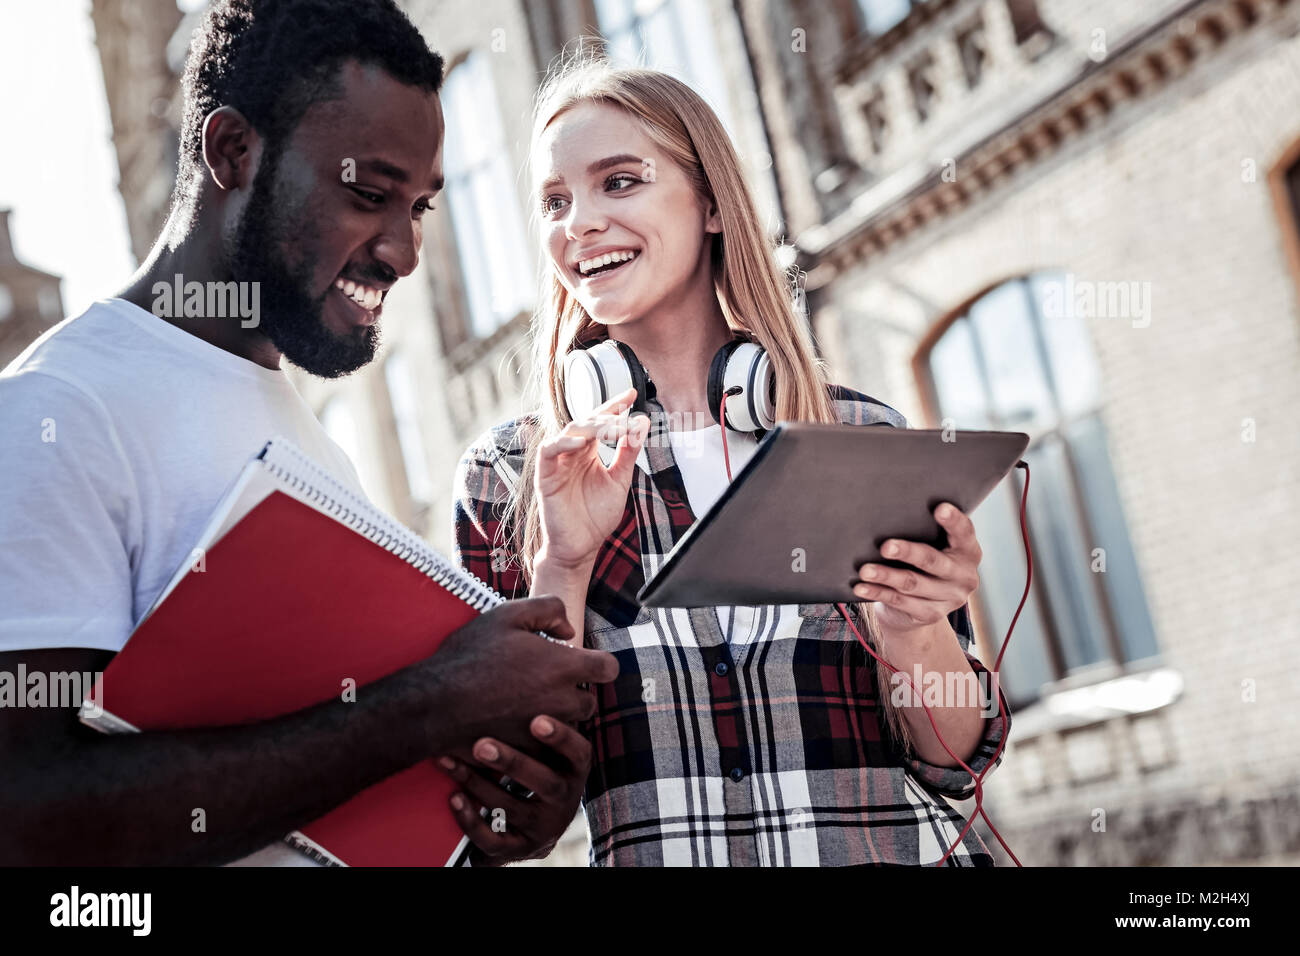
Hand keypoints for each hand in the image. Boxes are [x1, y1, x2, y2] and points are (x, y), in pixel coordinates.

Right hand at [428, 596, 617, 754]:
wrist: (436, 703)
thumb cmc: (470, 656)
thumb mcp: (507, 615)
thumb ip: (549, 610)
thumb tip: (569, 631)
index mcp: (563, 667)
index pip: (608, 668)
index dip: (598, 664)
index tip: (580, 663)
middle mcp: (562, 701)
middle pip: (589, 702)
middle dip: (573, 693)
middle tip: (542, 683)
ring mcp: (546, 731)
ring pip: (569, 726)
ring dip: (557, 717)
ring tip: (526, 703)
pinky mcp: (529, 752)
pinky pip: (545, 747)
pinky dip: (537, 739)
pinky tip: (513, 723)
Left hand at [439, 715, 592, 865]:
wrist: (532, 823)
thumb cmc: (537, 764)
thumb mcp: (550, 743)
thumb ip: (549, 706)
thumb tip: (560, 641)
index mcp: (575, 769)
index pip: (578, 752)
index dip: (561, 738)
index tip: (535, 720)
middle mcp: (566, 799)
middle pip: (545, 782)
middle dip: (512, 761)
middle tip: (481, 743)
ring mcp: (543, 826)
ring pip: (512, 808)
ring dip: (479, 783)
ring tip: (450, 759)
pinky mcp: (520, 848)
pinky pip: (495, 841)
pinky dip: (472, 819)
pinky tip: (453, 797)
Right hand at [536, 387, 648, 567]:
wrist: (581, 547)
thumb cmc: (595, 517)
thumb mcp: (619, 481)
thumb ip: (628, 454)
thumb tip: (641, 424)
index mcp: (589, 453)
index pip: (601, 422)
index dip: (614, 406)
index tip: (631, 394)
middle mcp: (572, 453)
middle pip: (586, 422)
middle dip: (606, 414)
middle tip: (625, 413)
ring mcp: (558, 463)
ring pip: (569, 432)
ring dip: (590, 426)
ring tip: (611, 426)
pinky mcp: (545, 475)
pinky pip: (549, 451)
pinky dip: (564, 443)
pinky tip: (581, 443)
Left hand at [853, 502, 981, 637]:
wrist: (922, 608)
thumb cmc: (924, 563)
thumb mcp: (933, 547)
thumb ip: (924, 533)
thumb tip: (889, 516)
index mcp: (968, 552)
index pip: (964, 533)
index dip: (953, 521)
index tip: (939, 508)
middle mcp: (964, 576)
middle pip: (932, 560)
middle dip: (908, 552)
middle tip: (885, 546)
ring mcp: (950, 598)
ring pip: (912, 583)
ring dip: (886, 576)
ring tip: (865, 570)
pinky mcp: (931, 614)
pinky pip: (900, 602)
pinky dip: (878, 593)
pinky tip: (862, 588)